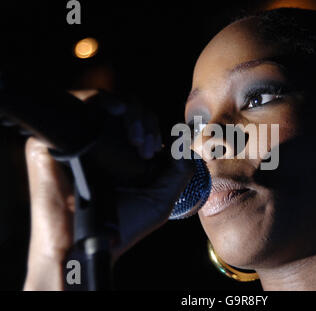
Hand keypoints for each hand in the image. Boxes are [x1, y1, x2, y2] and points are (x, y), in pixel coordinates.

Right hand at [23, 90, 193, 289]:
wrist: (86, 245)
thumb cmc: (123, 226)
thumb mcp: (160, 198)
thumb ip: (179, 172)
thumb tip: (183, 140)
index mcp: (124, 153)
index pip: (140, 121)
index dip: (152, 127)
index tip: (154, 150)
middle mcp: (103, 143)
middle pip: (126, 109)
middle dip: (144, 121)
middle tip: (146, 147)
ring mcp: (79, 139)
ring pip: (106, 103)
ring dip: (128, 113)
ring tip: (135, 140)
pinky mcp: (55, 140)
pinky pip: (77, 105)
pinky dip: (99, 101)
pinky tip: (117, 113)